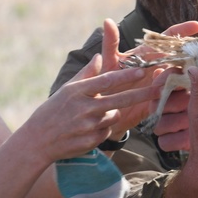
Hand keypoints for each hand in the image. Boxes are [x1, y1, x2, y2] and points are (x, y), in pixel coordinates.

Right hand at [19, 52, 153, 163]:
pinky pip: (107, 131)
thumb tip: (100, 56)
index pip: (106, 81)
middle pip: (119, 100)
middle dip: (141, 95)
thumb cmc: (52, 111)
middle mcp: (84, 108)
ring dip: (110, 114)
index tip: (141, 71)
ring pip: (114, 116)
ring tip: (90, 117)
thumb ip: (86, 74)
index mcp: (78, 91)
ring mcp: (88, 126)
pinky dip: (103, 128)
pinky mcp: (92, 141)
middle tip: (159, 90)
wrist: (38, 141)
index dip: (125, 76)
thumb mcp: (66, 89)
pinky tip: (87, 129)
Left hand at [97, 18, 197, 141]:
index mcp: (148, 54)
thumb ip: (110, 44)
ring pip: (181, 78)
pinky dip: (174, 98)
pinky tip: (164, 100)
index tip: (196, 26)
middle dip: (182, 61)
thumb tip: (107, 21)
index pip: (168, 38)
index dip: (183, 30)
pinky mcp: (163, 100)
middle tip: (164, 71)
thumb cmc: (105, 84)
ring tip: (155, 87)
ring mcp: (163, 83)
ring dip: (175, 81)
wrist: (105, 112)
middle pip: (180, 59)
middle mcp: (159, 67)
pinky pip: (176, 98)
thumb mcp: (108, 64)